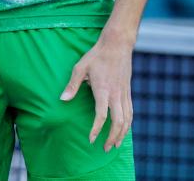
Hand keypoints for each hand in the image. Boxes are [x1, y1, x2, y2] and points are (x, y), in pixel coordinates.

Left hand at [59, 33, 133, 151]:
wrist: (117, 44)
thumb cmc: (97, 55)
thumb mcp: (80, 67)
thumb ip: (72, 85)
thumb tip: (62, 100)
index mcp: (103, 90)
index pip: (101, 115)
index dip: (96, 129)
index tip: (90, 139)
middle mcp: (116, 94)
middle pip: (118, 121)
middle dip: (112, 138)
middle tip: (105, 149)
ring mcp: (124, 93)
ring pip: (127, 119)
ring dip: (122, 134)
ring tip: (116, 145)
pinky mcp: (128, 91)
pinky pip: (130, 111)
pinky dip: (128, 124)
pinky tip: (124, 130)